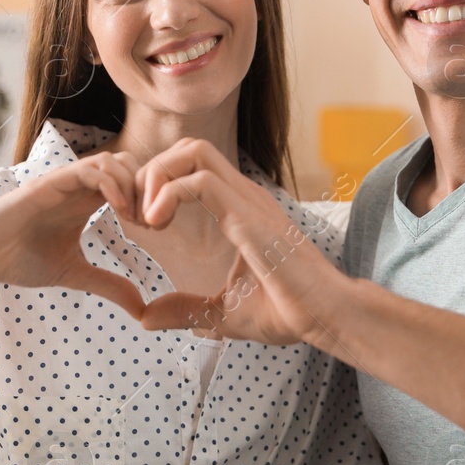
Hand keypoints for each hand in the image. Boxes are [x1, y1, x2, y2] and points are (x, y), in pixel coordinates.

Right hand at [0, 151, 145, 317]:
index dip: (151, 200)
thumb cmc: (20, 260)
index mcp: (87, 202)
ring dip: (133, 185)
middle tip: (152, 222)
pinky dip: (112, 185)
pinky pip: (89, 170)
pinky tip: (119, 212)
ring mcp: (64, 182)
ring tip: (136, 219)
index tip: (158, 229)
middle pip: (130, 164)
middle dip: (148, 189)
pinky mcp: (49, 183)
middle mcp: (79, 187)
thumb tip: (142, 308)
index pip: (132, 182)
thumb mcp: (75, 275)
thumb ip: (109, 285)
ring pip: (113, 160)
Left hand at [134, 138, 349, 346]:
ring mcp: (247, 200)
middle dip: (150, 174)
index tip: (141, 224)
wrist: (327, 316)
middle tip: (137, 216)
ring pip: (193, 151)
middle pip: (188, 147)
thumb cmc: (288, 311)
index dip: (157, 185)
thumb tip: (146, 316)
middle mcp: (242, 196)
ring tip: (147, 218)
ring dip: (157, 177)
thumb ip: (183, 310)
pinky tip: (158, 224)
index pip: (192, 167)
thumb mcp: (221, 314)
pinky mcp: (248, 214)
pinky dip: (168, 195)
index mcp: (238, 209)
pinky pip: (200, 180)